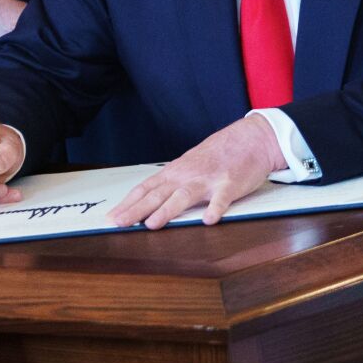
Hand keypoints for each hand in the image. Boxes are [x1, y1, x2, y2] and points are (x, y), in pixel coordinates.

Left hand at [108, 115, 286, 228]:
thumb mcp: (188, 167)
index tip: (111, 218)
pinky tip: (208, 220)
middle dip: (136, 210)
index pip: (145, 189)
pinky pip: (222, 198)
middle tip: (118, 224)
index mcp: (174, 173)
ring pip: (183, 196)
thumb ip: (171, 183)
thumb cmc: (217, 155)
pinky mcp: (230, 184)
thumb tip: (148, 201)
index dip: (127, 204)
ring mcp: (207, 179)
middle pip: (157, 194)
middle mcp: (186, 176)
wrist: (251, 138)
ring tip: (152, 225)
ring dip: (167, 211)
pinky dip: (215, 208)